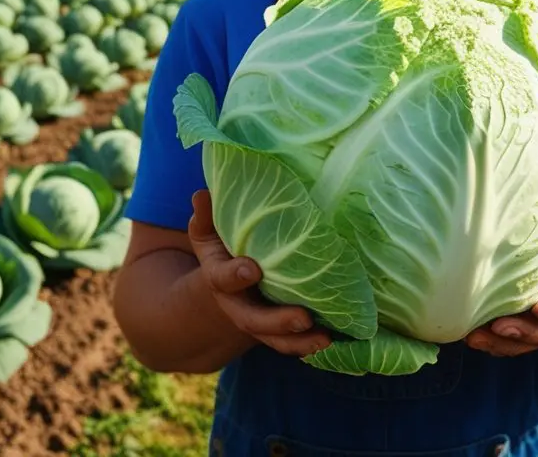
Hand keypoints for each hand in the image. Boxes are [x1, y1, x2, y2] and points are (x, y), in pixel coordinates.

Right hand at [185, 189, 332, 357]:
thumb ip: (205, 218)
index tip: (253, 269)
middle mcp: (238, 306)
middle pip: (254, 320)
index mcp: (220, 279)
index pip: (223, 279)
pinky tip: (335, 339)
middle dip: (278, 321)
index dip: (235, 275)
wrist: (225, 287)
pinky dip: (312, 344)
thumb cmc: (223, 251)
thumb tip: (202, 194)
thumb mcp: (209, 235)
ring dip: (300, 342)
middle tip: (302, 318)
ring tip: (325, 339)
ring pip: (276, 339)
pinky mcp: (278, 330)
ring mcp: (259, 322)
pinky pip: (293, 342)